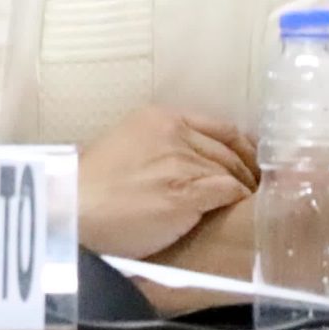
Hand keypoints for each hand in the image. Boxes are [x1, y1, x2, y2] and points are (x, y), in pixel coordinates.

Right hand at [77, 105, 257, 259]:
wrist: (75, 207)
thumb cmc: (95, 183)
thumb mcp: (128, 143)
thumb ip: (162, 143)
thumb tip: (196, 158)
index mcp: (159, 117)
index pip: (221, 127)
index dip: (242, 147)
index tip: (250, 163)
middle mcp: (173, 133)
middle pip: (230, 150)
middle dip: (247, 172)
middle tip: (254, 190)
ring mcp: (180, 162)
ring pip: (232, 172)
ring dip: (244, 190)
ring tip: (247, 205)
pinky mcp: (185, 193)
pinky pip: (228, 193)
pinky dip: (238, 202)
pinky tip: (236, 213)